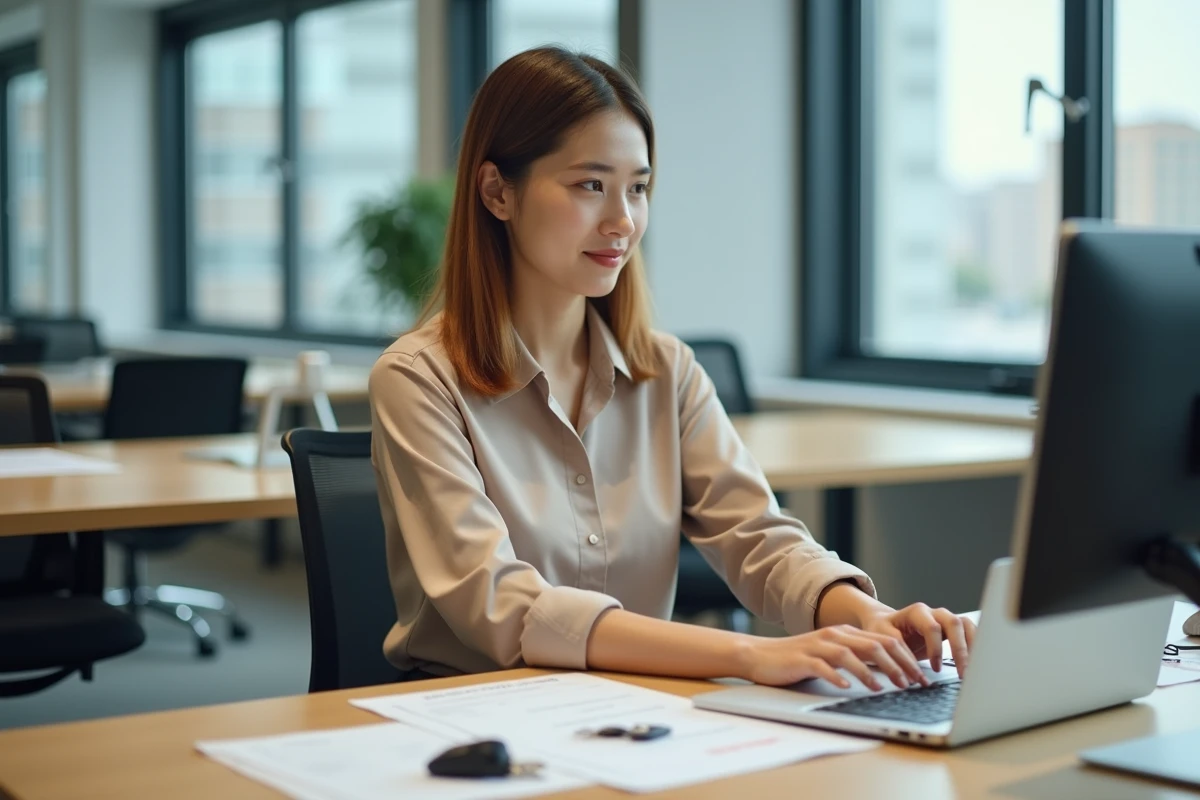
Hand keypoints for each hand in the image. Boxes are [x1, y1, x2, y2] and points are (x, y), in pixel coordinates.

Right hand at [737, 625, 927, 689]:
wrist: (758, 654)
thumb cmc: (797, 659)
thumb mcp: (830, 655)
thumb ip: (855, 658)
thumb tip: (888, 673)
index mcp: (844, 633)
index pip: (884, 641)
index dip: (906, 658)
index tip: (921, 677)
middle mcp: (834, 635)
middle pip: (873, 645)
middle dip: (897, 665)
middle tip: (912, 684)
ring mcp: (817, 646)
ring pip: (851, 654)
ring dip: (870, 672)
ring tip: (885, 688)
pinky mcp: (802, 659)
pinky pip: (823, 667)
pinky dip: (837, 676)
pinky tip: (847, 688)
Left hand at [859, 603, 975, 677]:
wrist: (886, 624)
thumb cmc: (883, 630)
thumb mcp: (882, 637)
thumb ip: (898, 651)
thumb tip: (913, 674)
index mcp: (917, 612)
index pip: (932, 627)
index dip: (936, 648)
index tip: (935, 667)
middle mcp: (934, 613)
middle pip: (954, 623)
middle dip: (960, 649)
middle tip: (963, 671)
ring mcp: (945, 619)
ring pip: (966, 626)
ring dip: (972, 647)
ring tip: (972, 669)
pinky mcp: (952, 629)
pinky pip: (970, 633)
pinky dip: (975, 647)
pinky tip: (974, 664)